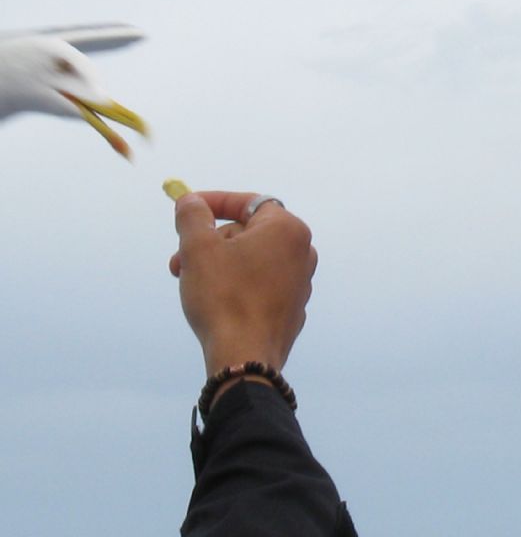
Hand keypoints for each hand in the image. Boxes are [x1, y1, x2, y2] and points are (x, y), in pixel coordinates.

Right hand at [170, 191, 317, 380]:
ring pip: (251, 261)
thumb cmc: (224, 298)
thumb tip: (191, 200)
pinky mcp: (292, 308)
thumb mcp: (198, 248)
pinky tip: (213, 302)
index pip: (249, 203)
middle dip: (211, 242)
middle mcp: (302, 252)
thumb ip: (193, 216)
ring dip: (217, 264)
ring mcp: (301, 282)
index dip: (214, 202)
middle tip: (179, 260)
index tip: (188, 207)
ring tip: (188, 281)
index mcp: (287, 229)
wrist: (245, 357)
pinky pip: (259, 285)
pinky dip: (235, 285)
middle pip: (248, 233)